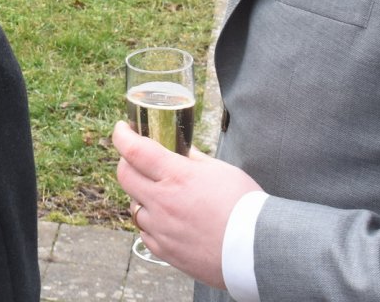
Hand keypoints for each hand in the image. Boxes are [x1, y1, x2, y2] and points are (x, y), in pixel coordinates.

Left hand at [113, 121, 261, 286]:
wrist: (257, 250)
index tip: (122, 129)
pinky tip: (167, 219)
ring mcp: (161, 229)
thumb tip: (179, 150)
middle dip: (126, 162)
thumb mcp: (219, 170)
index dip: (122, 135)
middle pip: (124, 176)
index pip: (135, 150)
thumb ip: (193, 159)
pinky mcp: (164, 251)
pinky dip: (150, 222)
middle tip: (136, 158)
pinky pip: (145, 232)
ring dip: (140, 195)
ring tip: (159, 193)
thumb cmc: (244, 206)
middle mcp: (162, 203)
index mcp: (177, 177)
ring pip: (133, 206)